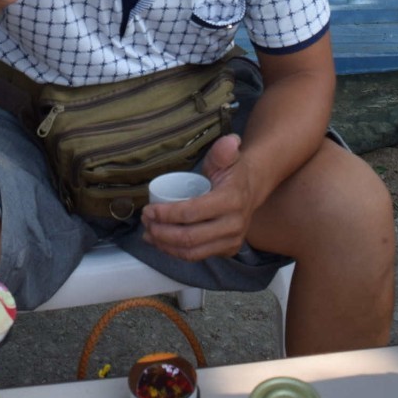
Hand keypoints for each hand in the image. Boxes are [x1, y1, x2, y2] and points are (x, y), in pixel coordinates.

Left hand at [140, 135, 259, 260]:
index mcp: (231, 200)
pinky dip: (176, 252)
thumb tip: (230, 141)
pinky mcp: (228, 250)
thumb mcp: (227, 156)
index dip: (166, 214)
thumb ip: (224, 149)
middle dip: (161, 232)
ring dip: (165, 245)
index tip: (148, 210)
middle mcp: (234, 224)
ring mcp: (232, 240)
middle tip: (145, 222)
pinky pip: (197, 256)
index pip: (192, 212)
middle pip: (189, 237)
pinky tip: (161, 242)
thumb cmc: (233, 172)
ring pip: (192, 252)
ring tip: (149, 233)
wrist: (252, 188)